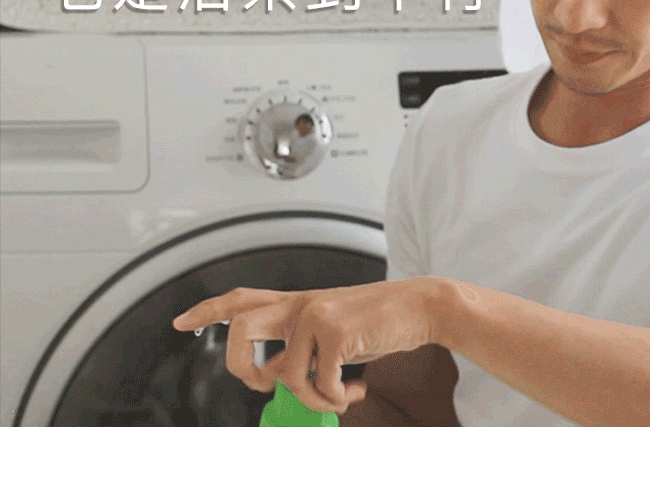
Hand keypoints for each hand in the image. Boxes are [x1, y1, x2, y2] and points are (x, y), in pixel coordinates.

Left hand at [172, 277, 438, 413]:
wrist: (419, 307)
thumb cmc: (376, 324)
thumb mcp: (332, 335)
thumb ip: (300, 351)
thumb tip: (275, 380)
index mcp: (297, 303)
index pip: (242, 299)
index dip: (208, 310)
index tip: (180, 322)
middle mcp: (300, 304)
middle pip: (240, 329)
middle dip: (240, 366)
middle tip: (259, 385)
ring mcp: (315, 314)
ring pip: (285, 376)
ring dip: (313, 400)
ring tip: (338, 395)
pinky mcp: (335, 330)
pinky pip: (319, 386)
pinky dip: (337, 399)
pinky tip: (354, 388)